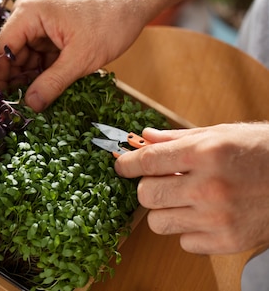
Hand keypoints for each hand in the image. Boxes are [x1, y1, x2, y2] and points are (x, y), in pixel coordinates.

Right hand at [0, 0, 148, 111]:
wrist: (135, 1)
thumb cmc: (110, 21)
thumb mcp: (81, 59)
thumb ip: (52, 83)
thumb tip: (30, 105)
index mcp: (29, 12)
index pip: (2, 47)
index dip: (0, 74)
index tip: (3, 99)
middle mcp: (30, 13)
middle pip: (12, 52)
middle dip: (18, 77)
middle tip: (24, 104)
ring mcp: (41, 20)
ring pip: (26, 55)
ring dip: (33, 76)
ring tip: (40, 98)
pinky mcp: (53, 28)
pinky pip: (40, 53)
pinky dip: (45, 70)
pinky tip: (50, 86)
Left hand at [115, 123, 268, 253]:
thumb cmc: (261, 152)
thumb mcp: (220, 134)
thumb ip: (177, 138)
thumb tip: (144, 138)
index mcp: (206, 153)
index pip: (147, 161)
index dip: (127, 164)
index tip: (121, 166)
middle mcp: (209, 186)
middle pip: (146, 195)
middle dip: (147, 187)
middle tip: (161, 182)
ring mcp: (219, 217)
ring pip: (158, 222)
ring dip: (164, 210)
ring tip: (184, 199)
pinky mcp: (228, 241)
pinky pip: (183, 242)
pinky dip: (187, 230)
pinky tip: (203, 215)